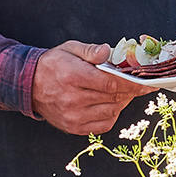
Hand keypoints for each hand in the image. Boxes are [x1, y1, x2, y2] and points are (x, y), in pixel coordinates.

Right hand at [33, 42, 150, 135]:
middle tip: (140, 85)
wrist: (29, 86)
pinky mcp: (73, 127)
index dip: (131, 83)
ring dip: (122, 102)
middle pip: (113, 97)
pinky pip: (103, 125)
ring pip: (111, 111)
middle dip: (130, 91)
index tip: (146, 82)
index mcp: (72, 76)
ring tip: (124, 92)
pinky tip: (111, 104)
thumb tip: (108, 51)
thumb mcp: (69, 49)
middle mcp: (72, 99)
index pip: (110, 83)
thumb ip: (90, 51)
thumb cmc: (52, 65)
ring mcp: (72, 116)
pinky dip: (112, 115)